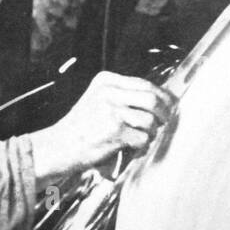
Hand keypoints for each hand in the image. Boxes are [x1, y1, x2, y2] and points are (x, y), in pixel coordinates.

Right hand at [30, 71, 175, 186]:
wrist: (58, 146)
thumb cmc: (81, 128)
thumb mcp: (99, 100)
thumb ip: (125, 96)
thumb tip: (162, 100)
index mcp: (105, 80)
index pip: (145, 84)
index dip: (163, 96)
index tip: (171, 106)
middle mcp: (108, 92)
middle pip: (153, 99)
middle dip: (164, 113)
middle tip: (165, 123)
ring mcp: (111, 110)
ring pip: (150, 120)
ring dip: (150, 133)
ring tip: (140, 139)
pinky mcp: (114, 130)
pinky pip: (143, 138)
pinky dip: (141, 146)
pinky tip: (131, 148)